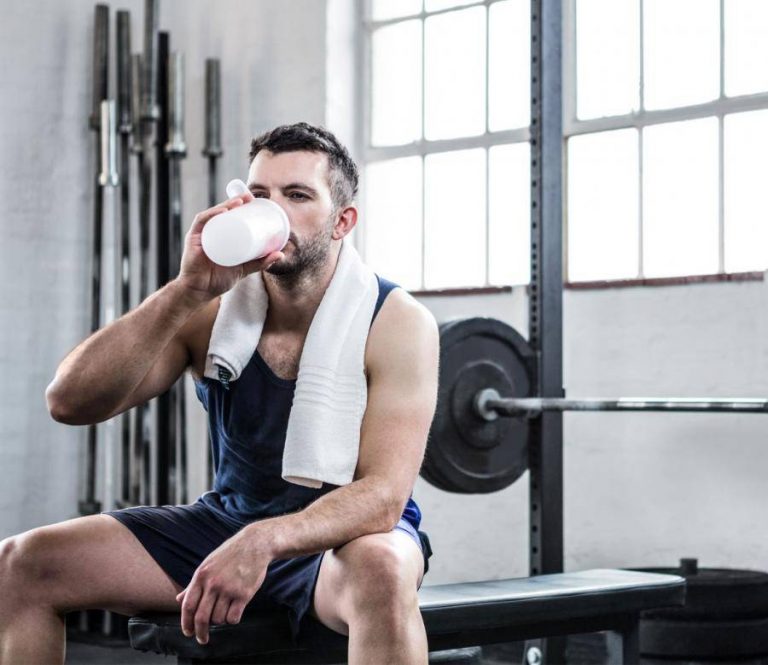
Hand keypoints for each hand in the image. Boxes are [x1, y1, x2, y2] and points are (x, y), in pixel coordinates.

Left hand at [176, 528, 271, 644]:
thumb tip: (179, 599)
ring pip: (218, 619)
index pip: (188, 606)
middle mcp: (213, 583)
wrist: (255, 544)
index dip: (186, 623)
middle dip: (200, 632)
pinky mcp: (244, 594)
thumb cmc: (230, 555)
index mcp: (201, 575)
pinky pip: (234, 618)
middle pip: (201, 617)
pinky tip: (235, 610)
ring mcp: (229, 589)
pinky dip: (233, 619)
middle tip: (202, 639)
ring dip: (220, 620)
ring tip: (225, 610)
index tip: (188, 632)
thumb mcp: (208, 565)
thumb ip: (194, 584)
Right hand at [177, 191, 284, 302]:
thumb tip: (281, 254)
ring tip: (240, 202)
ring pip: (213, 214)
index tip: (254, 199)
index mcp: (220, 234)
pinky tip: (223, 211)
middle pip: (222, 212)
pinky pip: (201, 222)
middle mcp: (210, 231)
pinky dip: (212, 215)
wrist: (201, 292)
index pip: (229, 215)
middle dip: (235, 201)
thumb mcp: (243, 269)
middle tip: (250, 197)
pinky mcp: (194, 240)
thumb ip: (260, 262)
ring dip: (226, 205)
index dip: (240, 204)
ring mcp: (201, 234)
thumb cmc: (219, 279)